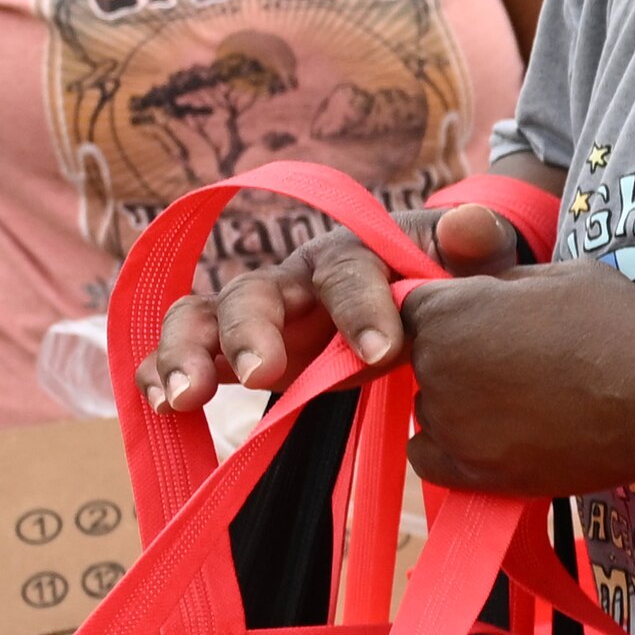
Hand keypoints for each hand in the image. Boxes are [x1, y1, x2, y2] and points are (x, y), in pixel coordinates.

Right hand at [146, 208, 516, 412]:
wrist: (424, 295)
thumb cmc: (442, 284)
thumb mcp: (468, 266)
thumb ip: (473, 247)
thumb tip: (473, 226)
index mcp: (352, 256)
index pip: (348, 274)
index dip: (360, 310)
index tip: (381, 353)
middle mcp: (294, 281)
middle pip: (257, 292)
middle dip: (254, 332)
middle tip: (262, 375)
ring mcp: (259, 317)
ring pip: (205, 317)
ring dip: (188, 352)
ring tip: (185, 398)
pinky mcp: (237, 352)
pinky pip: (187, 353)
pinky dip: (161, 373)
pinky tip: (160, 408)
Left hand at [385, 262, 634, 496]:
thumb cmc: (619, 327)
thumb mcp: (560, 275)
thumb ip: (505, 281)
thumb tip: (485, 291)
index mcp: (450, 310)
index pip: (414, 305)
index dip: (452, 308)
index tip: (487, 318)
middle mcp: (437, 367)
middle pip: (422, 356)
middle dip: (456, 351)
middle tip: (514, 358)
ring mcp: (452, 424)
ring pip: (430, 406)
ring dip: (458, 400)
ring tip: (519, 398)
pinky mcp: (474, 472)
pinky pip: (429, 458)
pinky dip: (449, 447)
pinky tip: (490, 434)